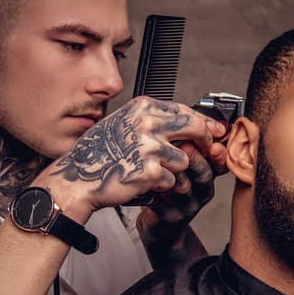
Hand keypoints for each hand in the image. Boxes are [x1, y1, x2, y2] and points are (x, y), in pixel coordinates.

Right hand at [43, 96, 215, 215]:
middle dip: (205, 141)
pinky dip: (161, 186)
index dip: (204, 122)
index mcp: (143, 108)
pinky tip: (142, 181)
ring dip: (173, 170)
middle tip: (207, 150)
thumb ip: (154, 121)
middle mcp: (148, 123)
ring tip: (151, 171)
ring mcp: (151, 147)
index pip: (185, 110)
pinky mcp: (152, 171)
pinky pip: (171, 180)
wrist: (77, 177)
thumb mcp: (124, 123)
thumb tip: (190, 122)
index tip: (215, 131)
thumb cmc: (98, 153)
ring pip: (184, 159)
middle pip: (195, 128)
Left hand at [142, 132, 226, 224]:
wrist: (156, 218)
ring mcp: (186, 204)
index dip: (219, 152)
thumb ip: (186, 140)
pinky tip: (149, 182)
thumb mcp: (178, 159)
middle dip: (197, 159)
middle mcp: (200, 189)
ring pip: (186, 187)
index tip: (214, 144)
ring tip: (166, 163)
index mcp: (205, 171)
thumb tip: (186, 112)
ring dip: (177, 173)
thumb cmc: (165, 183)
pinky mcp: (170, 216)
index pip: (219, 160)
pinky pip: (165, 203)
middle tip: (186, 147)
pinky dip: (157, 191)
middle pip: (206, 173)